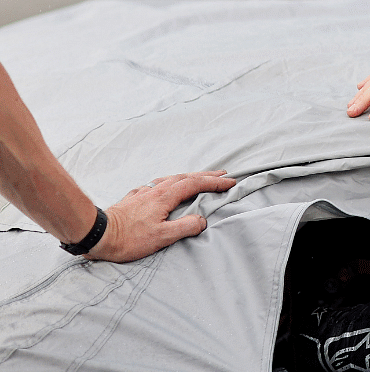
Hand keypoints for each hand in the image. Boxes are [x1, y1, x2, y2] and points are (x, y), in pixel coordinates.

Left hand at [87, 171, 236, 262]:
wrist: (95, 234)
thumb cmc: (127, 239)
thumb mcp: (161, 237)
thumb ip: (185, 227)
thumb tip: (202, 220)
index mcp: (165, 197)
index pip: (195, 185)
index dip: (214, 183)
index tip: (230, 182)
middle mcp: (155, 191)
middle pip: (185, 177)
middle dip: (205, 175)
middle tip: (222, 174)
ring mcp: (143, 193)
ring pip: (170, 179)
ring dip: (188, 176)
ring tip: (197, 177)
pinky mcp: (132, 199)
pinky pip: (155, 185)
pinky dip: (166, 182)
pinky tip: (162, 186)